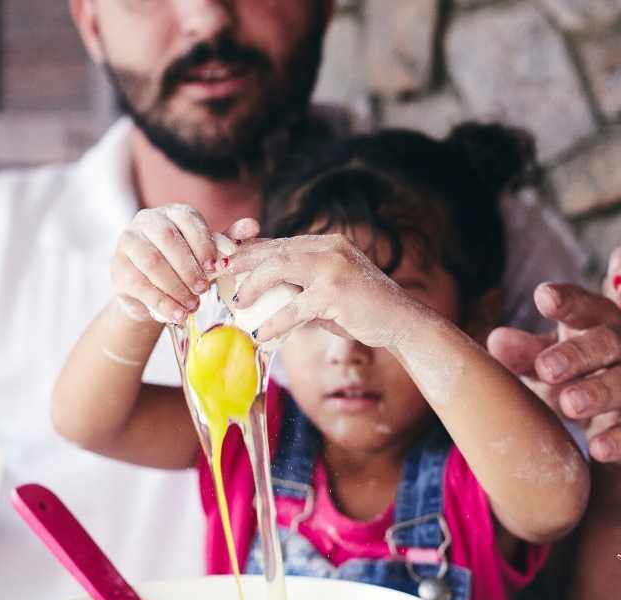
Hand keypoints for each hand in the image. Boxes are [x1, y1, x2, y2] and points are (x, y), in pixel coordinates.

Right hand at [110, 204, 257, 324]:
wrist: (152, 292)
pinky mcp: (118, 268)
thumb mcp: (208, 255)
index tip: (216, 266)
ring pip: (151, 261)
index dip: (204, 243)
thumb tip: (253, 226)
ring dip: (175, 286)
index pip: (188, 220)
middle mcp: (147, 220)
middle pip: (167, 238)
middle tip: (204, 289)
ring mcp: (128, 242)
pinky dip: (161, 301)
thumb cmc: (185, 266)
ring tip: (192, 305)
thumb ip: (229, 241)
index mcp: (173, 213)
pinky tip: (177, 314)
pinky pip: (139, 283)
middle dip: (189, 266)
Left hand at [224, 233, 412, 346]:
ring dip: (254, 285)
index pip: (281, 243)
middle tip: (220, 274)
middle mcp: (329, 248)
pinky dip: (275, 321)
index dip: (251, 251)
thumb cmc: (362, 311)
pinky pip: (295, 306)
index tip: (228, 263)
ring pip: (280, 268)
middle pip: (275, 250)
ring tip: (238, 302)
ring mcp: (333, 267)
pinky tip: (262, 334)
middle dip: (244, 262)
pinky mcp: (335, 292)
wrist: (400, 322)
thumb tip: (266, 296)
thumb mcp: (327, 293)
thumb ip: (301, 287)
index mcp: (327, 244)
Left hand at [488, 283, 620, 470]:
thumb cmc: (580, 380)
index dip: (568, 301)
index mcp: (601, 323)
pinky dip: (620, 438)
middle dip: (577, 353)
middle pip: (609, 342)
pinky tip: (598, 448)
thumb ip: (526, 354)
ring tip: (569, 404)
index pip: (587, 306)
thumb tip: (497, 340)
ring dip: (598, 393)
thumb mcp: (551, 366)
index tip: (544, 297)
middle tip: (546, 368)